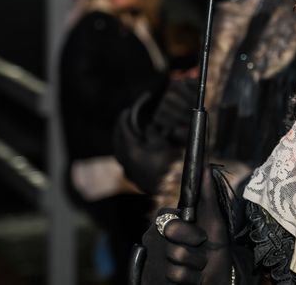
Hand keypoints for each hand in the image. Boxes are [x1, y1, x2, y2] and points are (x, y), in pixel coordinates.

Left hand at [114, 78, 197, 193]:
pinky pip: (126, 159)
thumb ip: (152, 133)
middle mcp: (126, 161)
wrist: (178, 190)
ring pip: (120, 149)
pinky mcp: (134, 178)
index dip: (128, 113)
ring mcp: (128, 171)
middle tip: (129, 114)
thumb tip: (148, 128)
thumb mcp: (164, 142)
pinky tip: (140, 145)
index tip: (131, 106)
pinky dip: (130, 149)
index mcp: (132, 150)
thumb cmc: (174, 164)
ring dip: (126, 137)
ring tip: (136, 129)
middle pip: (118, 137)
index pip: (123, 126)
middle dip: (123, 124)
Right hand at [139, 169, 233, 284]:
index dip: (184, 227)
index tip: (200, 235)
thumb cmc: (216, 249)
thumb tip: (206, 166)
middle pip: (169, 234)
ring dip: (196, 263)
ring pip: (174, 255)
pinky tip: (193, 279)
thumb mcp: (215, 221)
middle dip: (193, 243)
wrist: (220, 278)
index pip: (165, 215)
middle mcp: (159, 239)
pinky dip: (190, 278)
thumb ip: (207, 195)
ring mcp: (156, 259)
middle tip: (201, 249)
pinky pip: (174, 274)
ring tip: (199, 266)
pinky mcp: (155, 278)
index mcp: (170, 223)